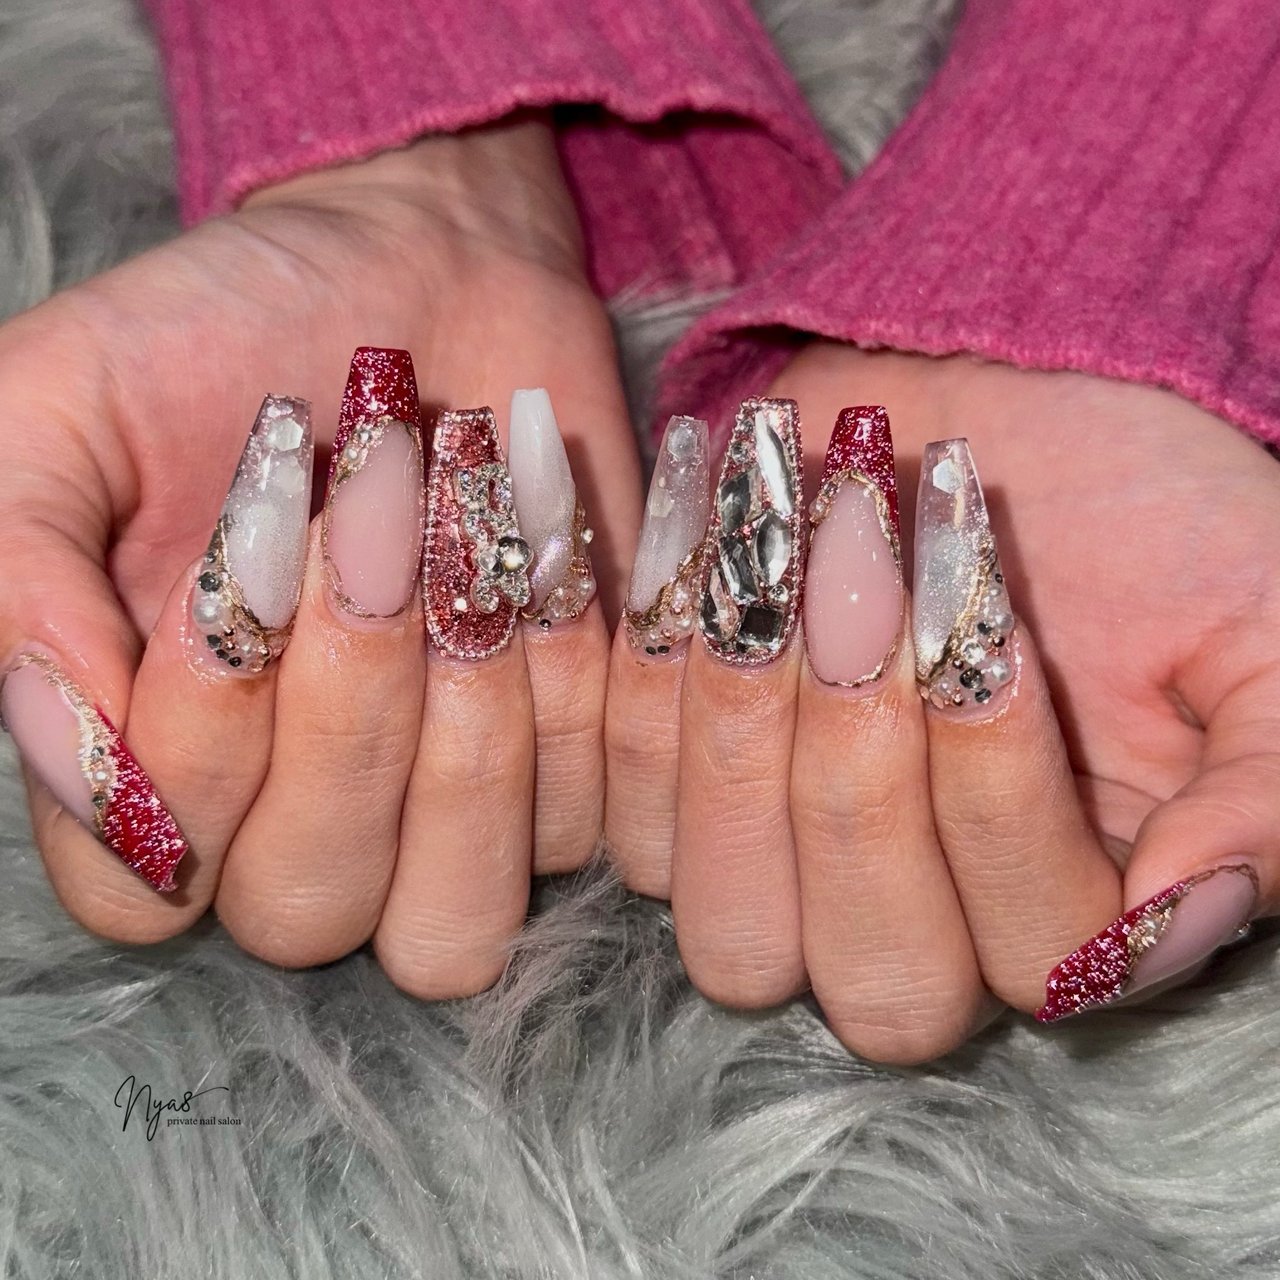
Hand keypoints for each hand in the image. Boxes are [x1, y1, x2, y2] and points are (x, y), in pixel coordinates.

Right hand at [0, 118, 640, 993]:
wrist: (412, 273)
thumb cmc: (217, 338)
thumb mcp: (58, 412)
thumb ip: (20, 580)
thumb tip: (65, 752)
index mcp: (159, 763)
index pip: (146, 884)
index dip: (191, 752)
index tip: (240, 559)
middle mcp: (299, 815)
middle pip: (309, 906)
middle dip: (343, 713)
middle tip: (366, 525)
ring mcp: (444, 811)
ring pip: (457, 898)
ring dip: (465, 710)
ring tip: (460, 529)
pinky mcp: (572, 765)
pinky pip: (589, 809)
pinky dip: (572, 671)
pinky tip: (542, 539)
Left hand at [605, 343, 1279, 1061]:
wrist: (995, 401)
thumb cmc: (1144, 516)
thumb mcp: (1257, 636)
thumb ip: (1261, 796)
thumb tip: (1176, 921)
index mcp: (1062, 906)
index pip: (1033, 952)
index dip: (1001, 799)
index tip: (986, 623)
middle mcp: (909, 916)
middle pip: (864, 963)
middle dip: (859, 771)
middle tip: (868, 584)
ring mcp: (773, 861)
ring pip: (714, 894)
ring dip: (737, 717)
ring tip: (775, 547)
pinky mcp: (670, 783)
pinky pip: (614, 794)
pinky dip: (629, 675)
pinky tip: (692, 546)